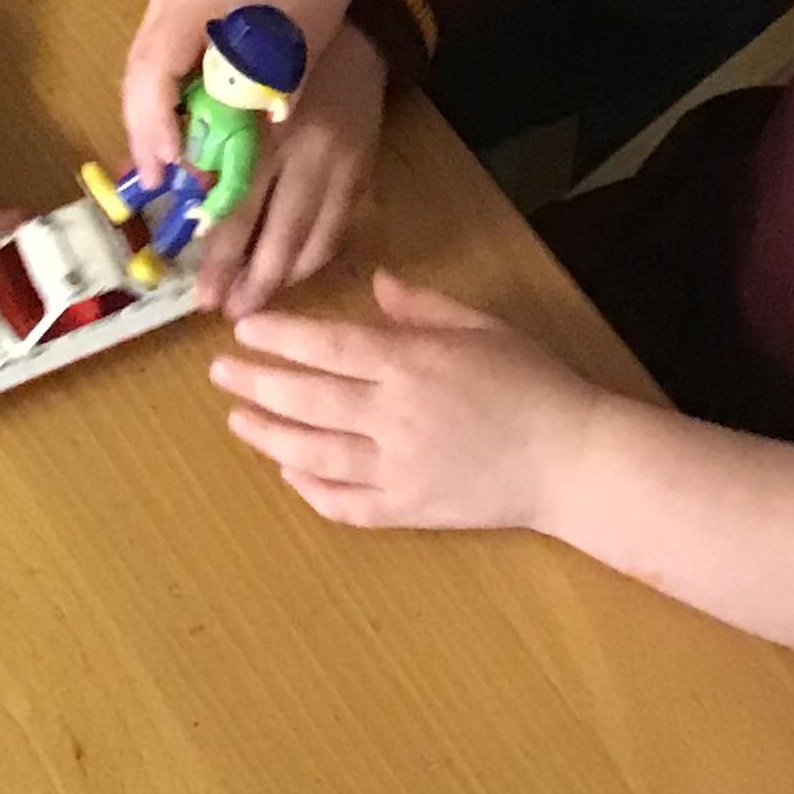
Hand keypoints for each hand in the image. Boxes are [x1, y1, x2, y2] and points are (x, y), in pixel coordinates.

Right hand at [122, 0, 365, 185]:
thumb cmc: (310, 1)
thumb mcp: (285, 62)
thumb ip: (250, 107)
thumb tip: (221, 157)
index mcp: (187, 5)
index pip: (153, 74)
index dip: (156, 125)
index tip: (171, 168)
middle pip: (138, 71)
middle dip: (144, 130)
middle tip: (155, 180)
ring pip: (144, 63)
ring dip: (151, 112)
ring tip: (163, 160)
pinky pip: (159, 50)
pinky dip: (164, 90)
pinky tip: (177, 119)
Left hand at [186, 20, 386, 317]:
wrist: (359, 27)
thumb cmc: (271, 44)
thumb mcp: (221, 72)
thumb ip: (186, 122)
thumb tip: (140, 176)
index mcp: (261, 125)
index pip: (235, 203)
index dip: (219, 254)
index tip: (199, 293)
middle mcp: (304, 148)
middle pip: (274, 229)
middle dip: (246, 279)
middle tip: (221, 311)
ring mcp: (340, 163)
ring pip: (311, 238)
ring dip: (279, 278)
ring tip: (251, 307)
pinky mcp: (363, 169)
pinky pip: (338, 228)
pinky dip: (313, 257)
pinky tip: (290, 274)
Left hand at [211, 271, 609, 531]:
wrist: (572, 460)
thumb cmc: (533, 382)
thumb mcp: (481, 326)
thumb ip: (423, 307)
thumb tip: (375, 283)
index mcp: (413, 363)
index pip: (328, 347)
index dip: (281, 338)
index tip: (245, 330)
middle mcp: (396, 416)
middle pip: (308, 400)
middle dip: (257, 384)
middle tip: (221, 373)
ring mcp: (398, 468)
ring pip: (314, 453)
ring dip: (268, 436)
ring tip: (239, 421)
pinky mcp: (408, 510)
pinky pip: (345, 503)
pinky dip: (310, 490)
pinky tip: (290, 474)